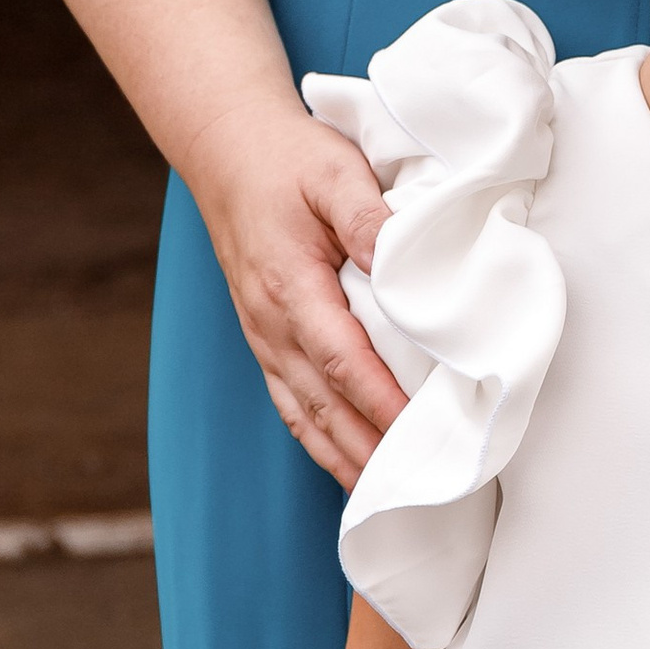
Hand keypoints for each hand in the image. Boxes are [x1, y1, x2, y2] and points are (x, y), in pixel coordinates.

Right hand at [186, 98, 407, 485]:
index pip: (343, 360)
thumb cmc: (288, 158)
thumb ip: (369, 217)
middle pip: (324, 405)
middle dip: (369, 451)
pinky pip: (291, 402)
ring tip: (386, 499)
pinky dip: (319, 440)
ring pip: (305, 414)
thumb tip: (401, 263)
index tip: (421, 435)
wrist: (228, 149)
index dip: (382, 404)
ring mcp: (263, 335)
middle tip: (420, 489)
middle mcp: (271, 322)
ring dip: (344, 458)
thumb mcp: (335, 170)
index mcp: (290, 285)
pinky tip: (346, 463)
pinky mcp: (264, 338)